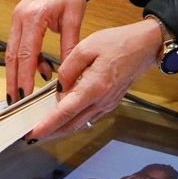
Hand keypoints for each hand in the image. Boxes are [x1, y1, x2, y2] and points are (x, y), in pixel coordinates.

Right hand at [6, 0, 86, 102]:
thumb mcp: (74, 17)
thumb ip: (70, 44)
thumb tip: (68, 71)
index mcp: (34, 17)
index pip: (25, 53)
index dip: (24, 76)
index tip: (24, 95)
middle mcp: (20, 18)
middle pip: (12, 56)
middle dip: (12, 80)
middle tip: (14, 102)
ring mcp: (17, 19)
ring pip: (12, 52)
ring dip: (16, 73)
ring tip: (23, 93)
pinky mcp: (19, 21)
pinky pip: (18, 45)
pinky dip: (26, 60)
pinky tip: (40, 70)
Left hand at [25, 18, 163, 139]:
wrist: (145, 46)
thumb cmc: (118, 43)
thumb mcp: (86, 47)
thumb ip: (68, 69)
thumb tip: (59, 88)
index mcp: (94, 88)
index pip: (65, 113)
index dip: (47, 125)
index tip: (33, 133)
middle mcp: (101, 102)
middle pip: (71, 125)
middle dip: (50, 133)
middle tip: (31, 135)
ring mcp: (107, 105)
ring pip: (80, 124)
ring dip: (61, 129)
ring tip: (43, 129)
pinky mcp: (110, 103)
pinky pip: (88, 117)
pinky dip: (73, 121)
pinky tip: (63, 118)